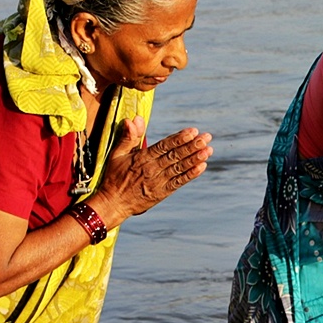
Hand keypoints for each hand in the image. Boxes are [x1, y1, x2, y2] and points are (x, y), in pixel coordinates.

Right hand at [90, 115, 213, 222]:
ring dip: (195, 158)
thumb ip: (128, 137)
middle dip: (192, 146)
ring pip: (180, 168)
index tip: (193, 131)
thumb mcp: (116, 154)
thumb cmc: (114, 177)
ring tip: (208, 150)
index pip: (164, 146)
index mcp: (142, 158)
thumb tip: (134, 119)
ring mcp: (158, 182)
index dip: (179, 138)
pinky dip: (191, 175)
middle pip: (175, 155)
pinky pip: (179, 182)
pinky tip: (202, 166)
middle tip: (207, 137)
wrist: (113, 203)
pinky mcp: (162, 193)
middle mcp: (152, 169)